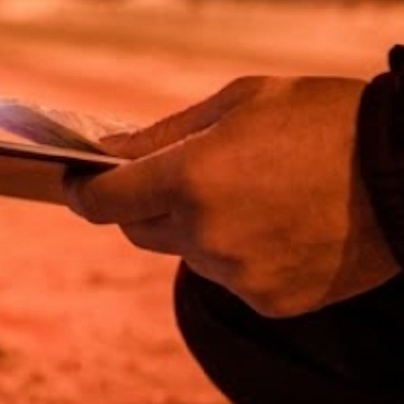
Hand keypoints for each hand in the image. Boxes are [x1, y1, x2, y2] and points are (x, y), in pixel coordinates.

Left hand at [63, 76, 401, 316]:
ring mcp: (238, 274)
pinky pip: (233, 278)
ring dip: (201, 229)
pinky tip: (285, 225)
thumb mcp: (241, 102)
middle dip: (146, 204)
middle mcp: (205, 234)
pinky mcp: (272, 301)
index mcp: (187, 179)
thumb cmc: (325, 120)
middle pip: (138, 230)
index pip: (100, 202)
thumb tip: (110, 154)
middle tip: (181, 177)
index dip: (82, 192)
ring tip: (257, 194)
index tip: (77, 182)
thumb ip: (165, 134)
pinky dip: (243, 256)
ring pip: (189, 254)